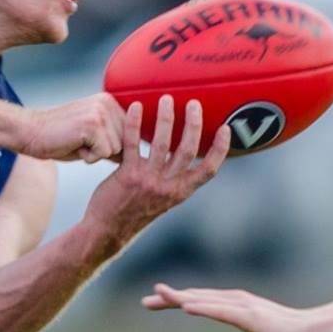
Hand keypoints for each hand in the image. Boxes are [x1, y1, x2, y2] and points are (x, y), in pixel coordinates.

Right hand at [18, 93, 125, 161]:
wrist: (31, 132)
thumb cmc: (61, 138)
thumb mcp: (93, 134)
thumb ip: (114, 137)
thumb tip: (135, 152)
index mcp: (109, 102)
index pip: (129, 134)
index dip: (109, 145)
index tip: (88, 138)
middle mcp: (107, 103)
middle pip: (125, 143)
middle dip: (103, 150)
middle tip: (80, 141)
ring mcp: (100, 112)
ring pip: (116, 149)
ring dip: (96, 154)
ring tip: (78, 142)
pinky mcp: (92, 124)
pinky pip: (104, 153)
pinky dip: (89, 157)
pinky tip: (75, 145)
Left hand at [85, 95, 230, 240]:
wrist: (107, 231)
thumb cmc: (134, 211)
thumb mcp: (162, 200)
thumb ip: (172, 179)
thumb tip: (180, 150)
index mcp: (180, 192)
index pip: (209, 170)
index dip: (220, 149)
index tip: (225, 129)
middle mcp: (168, 187)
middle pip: (188, 150)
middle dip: (193, 124)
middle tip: (193, 103)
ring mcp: (148, 181)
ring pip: (162, 144)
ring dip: (166, 118)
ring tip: (166, 99)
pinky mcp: (128, 176)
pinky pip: (133, 144)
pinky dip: (135, 123)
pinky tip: (136, 107)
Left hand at [143, 282, 312, 331]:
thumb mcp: (264, 328)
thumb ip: (255, 324)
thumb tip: (254, 325)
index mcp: (238, 303)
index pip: (203, 300)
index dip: (179, 299)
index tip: (158, 301)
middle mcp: (237, 300)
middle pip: (198, 297)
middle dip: (171, 298)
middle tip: (145, 301)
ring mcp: (243, 307)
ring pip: (206, 300)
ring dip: (181, 298)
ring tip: (159, 295)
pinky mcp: (250, 317)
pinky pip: (222, 312)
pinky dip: (203, 307)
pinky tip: (187, 307)